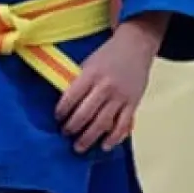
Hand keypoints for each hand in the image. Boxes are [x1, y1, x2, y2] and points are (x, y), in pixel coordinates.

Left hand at [53, 18, 161, 151]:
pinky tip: (104, 146)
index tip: (57, 118)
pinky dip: (113, 138)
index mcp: (91, 74)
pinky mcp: (133, 103)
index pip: (71, 98)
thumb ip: (79, 82)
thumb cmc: (108, 55)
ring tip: (78, 147)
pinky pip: (123, 125)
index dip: (61, 112)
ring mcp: (120, 97)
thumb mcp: (89, 63)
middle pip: (85, 115)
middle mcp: (105, 87)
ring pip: (102, 123)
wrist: (136, 45)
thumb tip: (66, 105)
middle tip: (65, 134)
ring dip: (88, 138)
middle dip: (72, 128)